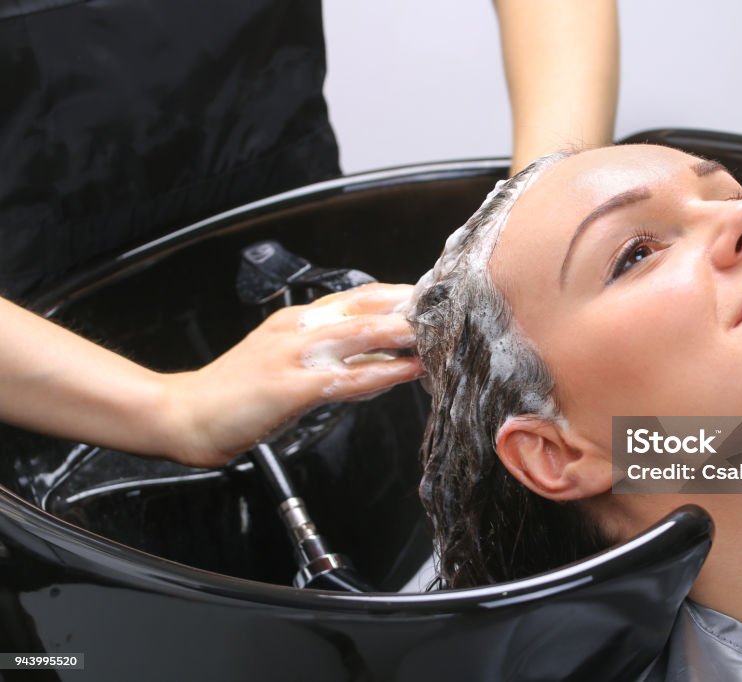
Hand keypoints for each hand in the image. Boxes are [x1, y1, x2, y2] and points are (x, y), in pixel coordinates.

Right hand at [159, 284, 421, 466]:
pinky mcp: (291, 386)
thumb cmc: (233, 393)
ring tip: (436, 335)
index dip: (395, 296)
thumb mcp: (282, 360)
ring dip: (402, 333)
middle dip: (408, 307)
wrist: (183, 414)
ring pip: (360, 335)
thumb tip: (379, 362)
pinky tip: (405, 374)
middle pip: (364, 307)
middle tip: (444, 310)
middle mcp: (297, 329)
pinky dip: (381, 374)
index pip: (355, 297)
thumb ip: (327, 356)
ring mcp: (294, 355)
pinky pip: (346, 378)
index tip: (428, 298)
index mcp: (295, 320)